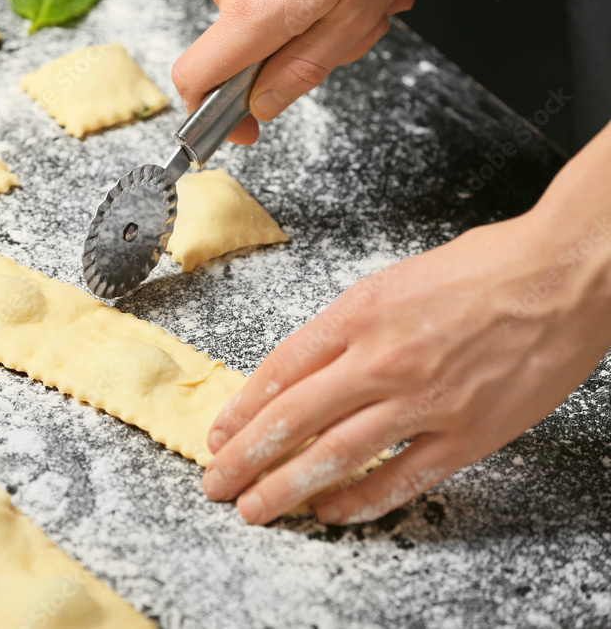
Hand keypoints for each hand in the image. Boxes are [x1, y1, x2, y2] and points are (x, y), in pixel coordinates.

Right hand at [173, 0, 417, 144]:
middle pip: (240, 48)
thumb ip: (301, 70)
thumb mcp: (354, 18)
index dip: (209, 111)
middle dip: (293, 51)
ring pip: (259, 15)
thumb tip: (262, 106)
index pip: (194, 77)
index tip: (237, 122)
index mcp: (255, 12)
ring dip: (308, 16)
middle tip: (351, 31)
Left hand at [200, 181, 610, 523]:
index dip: (241, 410)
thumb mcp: (392, 282)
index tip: (219, 434)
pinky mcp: (467, 434)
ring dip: (285, 487)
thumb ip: (344, 328)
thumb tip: (299, 370)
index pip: (279, 372)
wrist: (562, 273)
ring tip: (253, 507)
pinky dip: (360, 500)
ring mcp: (424, 401)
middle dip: (244, 458)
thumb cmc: (481, 269)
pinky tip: (330, 510)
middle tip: (216, 483)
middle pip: (292, 419)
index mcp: (359, 314)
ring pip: (335, 455)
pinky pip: (402, 478)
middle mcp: (382, 359)